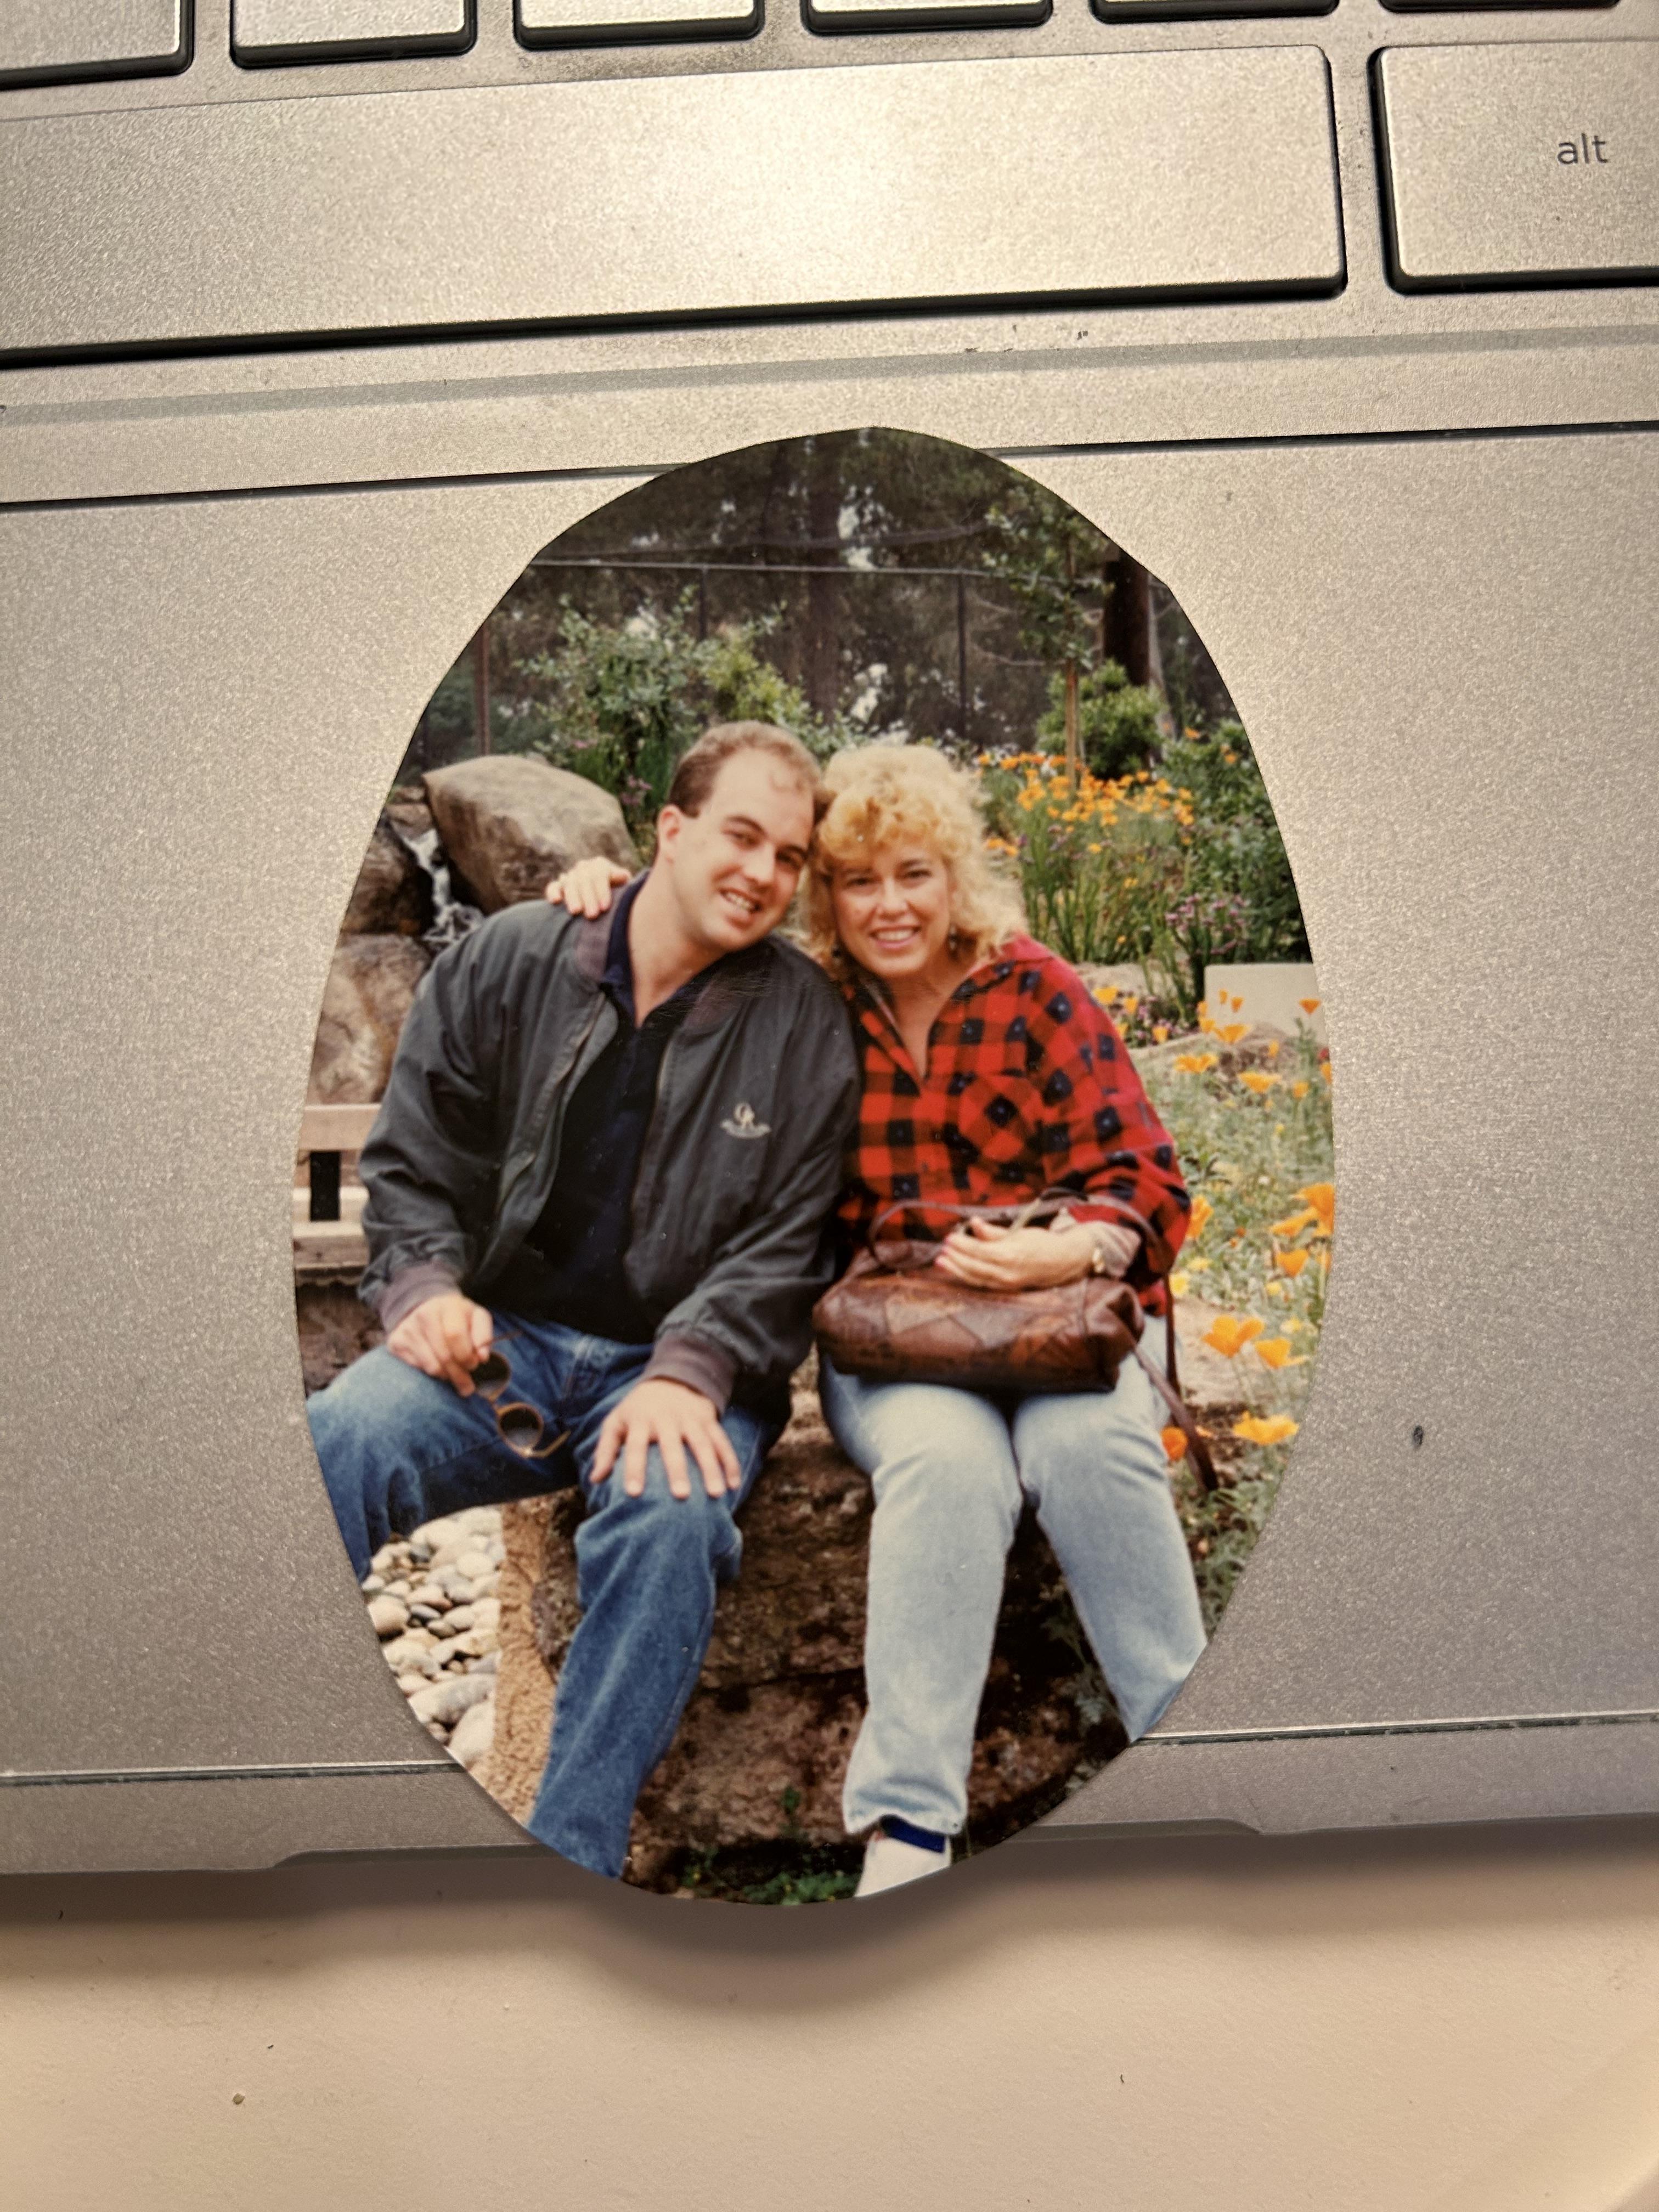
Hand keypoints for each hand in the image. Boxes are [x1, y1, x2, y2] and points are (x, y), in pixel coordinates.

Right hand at [386, 1290, 495, 1393]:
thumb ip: (484, 1335)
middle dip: (460, 1375)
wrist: (426, 1308)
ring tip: (455, 1377)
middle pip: (444, 1355)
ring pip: (431, 1366)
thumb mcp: (476, 1318)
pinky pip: (418, 1368)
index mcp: (447, 1306)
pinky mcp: (396, 1342)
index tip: (474, 1365)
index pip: (455, 1335)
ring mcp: (408, 1329)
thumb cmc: (457, 1317)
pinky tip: (439, 1368)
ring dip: (447, 1377)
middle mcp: (424, 1315)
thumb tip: (483, 1357)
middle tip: (468, 1386)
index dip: (466, 1355)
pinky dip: (432, 1373)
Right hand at [544, 857, 630, 918]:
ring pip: (569, 883)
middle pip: (584, 880)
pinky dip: (553, 892)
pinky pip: (553, 887)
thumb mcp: (624, 887)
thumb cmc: (619, 896)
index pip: (599, 874)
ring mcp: (570, 876)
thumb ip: (621, 880)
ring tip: (576, 912)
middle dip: (588, 898)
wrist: (606, 902)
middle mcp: (584, 868)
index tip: (605, 907)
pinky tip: (556, 901)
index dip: (602, 890)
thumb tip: (621, 876)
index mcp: (600, 865)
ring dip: (572, 897)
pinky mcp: (558, 887)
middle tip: (592, 915)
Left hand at [589, 1378, 741, 1500]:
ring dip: (711, 1469)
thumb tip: (595, 1479)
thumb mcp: (617, 1421)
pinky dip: (730, 1462)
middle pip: (673, 1446)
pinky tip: (734, 1484)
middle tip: (681, 1496)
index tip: (633, 1493)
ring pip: (703, 1444)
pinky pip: (722, 1442)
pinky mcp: (709, 1420)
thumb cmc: (638, 1408)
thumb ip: (605, 1449)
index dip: (634, 1469)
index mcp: (641, 1420)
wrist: (672, 1377)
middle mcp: (667, 1418)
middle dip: (677, 1470)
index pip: (635, 1446)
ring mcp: (691, 1418)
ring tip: (715, 1495)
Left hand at [933, 1219, 1130, 1290]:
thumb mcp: (1019, 1232)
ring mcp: (1007, 1283)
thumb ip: (993, 1231)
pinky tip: (957, 1270)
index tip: (949, 1237)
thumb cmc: (1041, 1243)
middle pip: (975, 1267)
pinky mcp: (1007, 1288)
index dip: (962, 1245)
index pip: (979, 1251)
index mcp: (1011, 1255)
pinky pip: (983, 1284)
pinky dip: (968, 1278)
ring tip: (941, 1262)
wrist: (1062, 1262)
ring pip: (976, 1279)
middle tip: (941, 1250)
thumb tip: (973, 1223)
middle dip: (955, 1259)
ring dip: (957, 1271)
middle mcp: (1008, 1273)